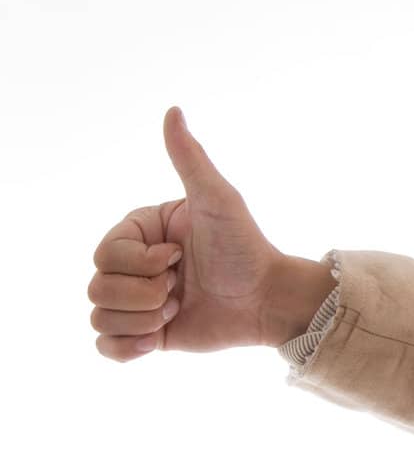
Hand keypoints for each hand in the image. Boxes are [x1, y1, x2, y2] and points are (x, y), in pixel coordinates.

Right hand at [88, 105, 285, 360]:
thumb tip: (173, 111)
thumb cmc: (246, 246)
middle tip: (183, 287)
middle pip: (98, 286)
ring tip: (180, 308)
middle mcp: (134, 266)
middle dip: (146, 293)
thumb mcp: (218, 200)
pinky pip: (105, 347)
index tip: (179, 258)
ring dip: (144, 319)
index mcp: (140, 233)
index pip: (106, 254)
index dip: (141, 264)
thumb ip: (191, 159)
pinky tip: (157, 339)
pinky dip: (127, 348)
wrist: (269, 299)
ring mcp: (138, 301)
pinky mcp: (146, 334)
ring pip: (100, 317)